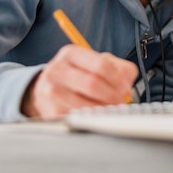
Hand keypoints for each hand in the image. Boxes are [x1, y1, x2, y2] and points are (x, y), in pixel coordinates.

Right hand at [21, 45, 137, 118]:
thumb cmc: (76, 76)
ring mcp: (51, 91)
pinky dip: (91, 119)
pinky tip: (94, 115)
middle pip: (93, 84)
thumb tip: (127, 87)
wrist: (45, 90)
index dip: (118, 79)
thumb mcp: (96, 63)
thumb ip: (119, 69)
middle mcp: (58, 70)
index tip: (124, 88)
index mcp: (71, 53)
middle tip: (120, 102)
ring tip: (108, 109)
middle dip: (113, 96)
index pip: (102, 64)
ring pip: (86, 105)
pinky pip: (78, 118)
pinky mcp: (51, 111)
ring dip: (104, 110)